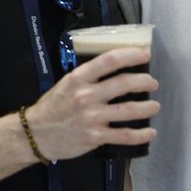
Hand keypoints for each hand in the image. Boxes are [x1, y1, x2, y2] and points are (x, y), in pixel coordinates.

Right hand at [23, 46, 159, 160]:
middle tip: (152, 83)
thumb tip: (117, 67)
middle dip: (144, 81)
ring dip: (147, 107)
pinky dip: (141, 134)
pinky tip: (150, 132)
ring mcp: (92, 117)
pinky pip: (124, 135)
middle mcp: (86, 95)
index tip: (145, 54)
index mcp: (79, 78)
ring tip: (155, 106)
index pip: (109, 60)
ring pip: (129, 110)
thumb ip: (89, 76)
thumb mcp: (66, 83)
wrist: (35, 134)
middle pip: (124, 83)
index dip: (131, 55)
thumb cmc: (53, 107)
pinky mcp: (95, 137)